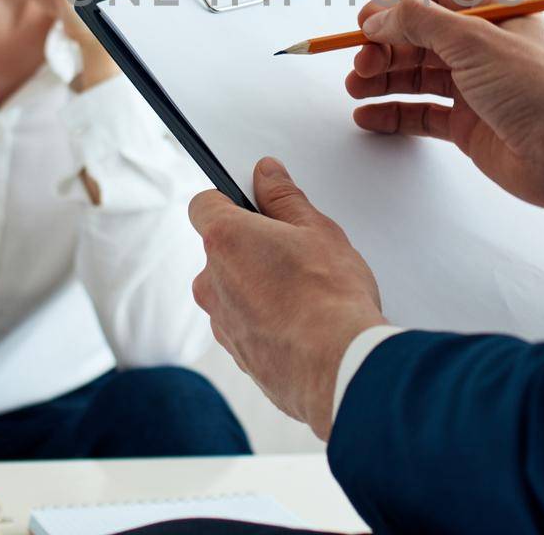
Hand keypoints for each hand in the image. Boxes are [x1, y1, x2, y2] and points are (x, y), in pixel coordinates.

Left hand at [189, 157, 385, 439]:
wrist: (340, 368)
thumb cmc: (330, 297)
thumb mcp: (317, 230)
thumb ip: (284, 197)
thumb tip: (265, 174)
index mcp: (224, 241)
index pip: (203, 204)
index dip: (229, 199)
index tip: (256, 201)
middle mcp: (212, 282)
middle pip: (221, 250)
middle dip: (252, 246)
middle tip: (296, 250)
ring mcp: (222, 323)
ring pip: (234, 290)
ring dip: (259, 286)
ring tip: (305, 292)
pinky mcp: (238, 356)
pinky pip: (246, 325)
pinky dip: (266, 320)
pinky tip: (303, 322)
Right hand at [348, 0, 543, 230]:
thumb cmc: (537, 90)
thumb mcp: (475, 41)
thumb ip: (421, 22)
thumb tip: (380, 16)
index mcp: (494, 16)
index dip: (395, 7)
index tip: (364, 22)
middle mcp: (483, 49)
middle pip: (419, 38)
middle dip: (384, 47)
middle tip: (360, 62)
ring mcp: (474, 88)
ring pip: (416, 76)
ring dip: (382, 78)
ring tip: (355, 87)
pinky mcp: (467, 125)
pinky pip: (421, 113)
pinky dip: (392, 113)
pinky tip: (367, 115)